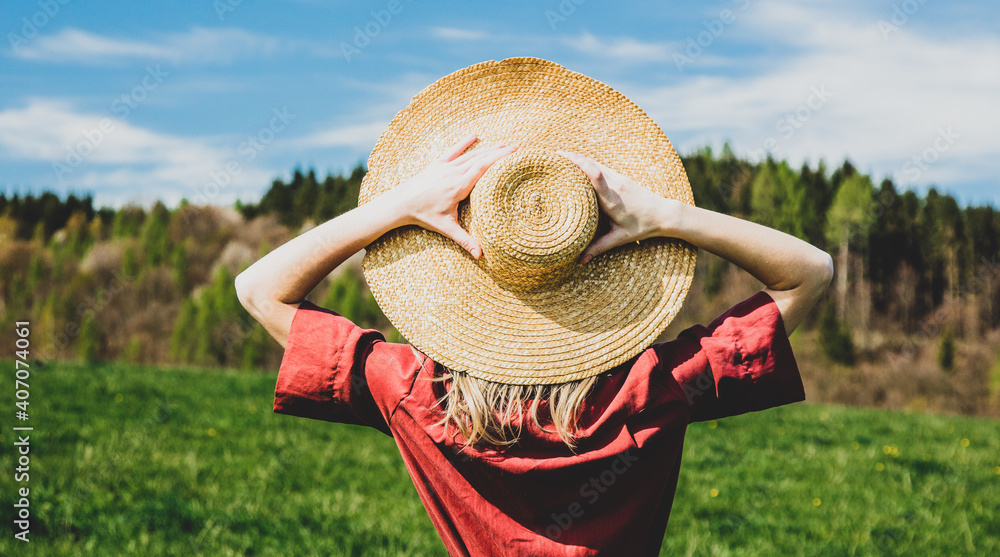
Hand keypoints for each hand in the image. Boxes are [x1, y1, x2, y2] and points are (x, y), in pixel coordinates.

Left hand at [392, 134, 516, 257]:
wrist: (401, 203)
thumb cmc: (424, 216)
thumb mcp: (446, 228)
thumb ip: (465, 241)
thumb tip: (480, 256)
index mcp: (458, 187)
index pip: (483, 168)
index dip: (499, 160)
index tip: (513, 153)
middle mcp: (453, 173)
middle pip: (480, 159)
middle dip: (499, 152)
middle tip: (516, 147)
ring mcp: (445, 167)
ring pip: (469, 154)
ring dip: (487, 148)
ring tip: (502, 144)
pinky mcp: (437, 164)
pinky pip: (453, 151)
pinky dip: (464, 143)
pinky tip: (474, 135)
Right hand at [557, 151, 677, 263]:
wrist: (663, 213)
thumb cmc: (643, 227)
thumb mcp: (620, 238)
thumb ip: (599, 248)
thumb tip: (580, 261)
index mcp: (613, 200)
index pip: (597, 177)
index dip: (580, 166)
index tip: (563, 160)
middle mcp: (616, 185)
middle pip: (592, 165)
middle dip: (571, 158)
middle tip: (551, 157)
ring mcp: (619, 179)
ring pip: (595, 163)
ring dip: (578, 158)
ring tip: (559, 157)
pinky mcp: (621, 178)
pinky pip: (601, 166)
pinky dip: (587, 163)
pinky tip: (578, 163)